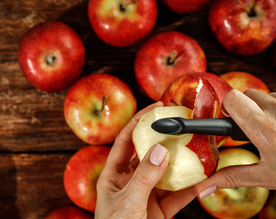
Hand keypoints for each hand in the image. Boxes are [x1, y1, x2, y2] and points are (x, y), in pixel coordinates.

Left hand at [95, 102, 196, 218]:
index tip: (155, 108)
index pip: (124, 141)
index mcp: (112, 175)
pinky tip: (204, 180)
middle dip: (162, 138)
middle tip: (178, 123)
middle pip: (147, 153)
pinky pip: (177, 196)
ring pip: (165, 173)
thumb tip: (161, 150)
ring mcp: (145, 194)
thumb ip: (144, 177)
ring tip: (195, 146)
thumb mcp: (128, 202)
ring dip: (180, 162)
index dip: (137, 122)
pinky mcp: (160, 209)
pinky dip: (191, 189)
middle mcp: (129, 181)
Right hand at [197, 89, 275, 198]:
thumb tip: (202, 188)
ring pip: (269, 95)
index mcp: (261, 126)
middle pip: (249, 93)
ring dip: (267, 108)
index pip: (232, 97)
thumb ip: (231, 177)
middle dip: (247, 107)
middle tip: (255, 128)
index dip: (229, 106)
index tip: (231, 118)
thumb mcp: (266, 176)